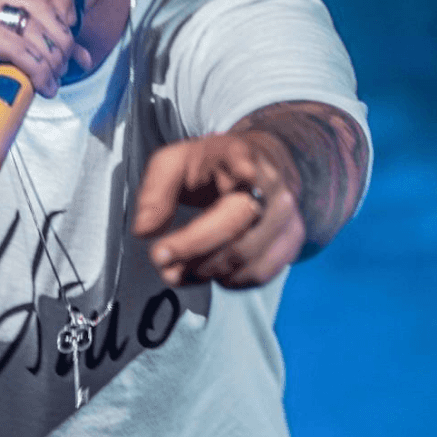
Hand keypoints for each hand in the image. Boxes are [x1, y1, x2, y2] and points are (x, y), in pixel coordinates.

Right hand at [0, 0, 94, 125]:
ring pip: (32, 28)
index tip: (70, 28)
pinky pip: (20, 50)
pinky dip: (39, 71)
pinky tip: (43, 87)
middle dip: (61, 40)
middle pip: (40, 5)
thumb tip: (84, 57)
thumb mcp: (20, 53)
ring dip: (52, 59)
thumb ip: (50, 46)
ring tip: (53, 80)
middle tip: (63, 67)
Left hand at [132, 131, 304, 288]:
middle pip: (234, 225)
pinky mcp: (292, 241)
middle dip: (191, 248)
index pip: (244, 165)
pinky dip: (228, 281)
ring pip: (245, 257)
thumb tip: (144, 231)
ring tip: (175, 271)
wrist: (260, 165)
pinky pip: (259, 273)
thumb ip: (154, 193)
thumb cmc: (210, 166)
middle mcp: (271, 185)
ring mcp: (286, 215)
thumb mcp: (174, 163)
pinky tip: (207, 271)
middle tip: (158, 259)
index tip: (242, 174)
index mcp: (239, 155)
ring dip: (204, 271)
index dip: (245, 170)